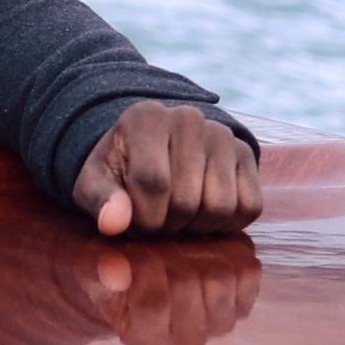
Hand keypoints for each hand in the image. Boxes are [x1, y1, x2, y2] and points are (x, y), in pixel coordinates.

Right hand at [69, 230, 260, 344]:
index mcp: (146, 344)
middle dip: (168, 253)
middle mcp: (187, 343)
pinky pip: (247, 272)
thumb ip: (96, 267)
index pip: (153, 302)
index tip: (132, 246)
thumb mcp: (90, 263)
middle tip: (154, 237)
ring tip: (176, 240)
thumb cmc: (110, 264)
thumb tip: (115, 271)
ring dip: (198, 249)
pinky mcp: (244, 302)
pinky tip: (202, 244)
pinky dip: (227, 249)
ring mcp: (219, 324)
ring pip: (220, 279)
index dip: (143, 265)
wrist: (143, 265)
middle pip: (188, 286)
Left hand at [70, 103, 259, 237]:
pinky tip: (202, 212)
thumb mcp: (95, 183)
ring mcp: (222, 135)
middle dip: (167, 225)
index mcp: (146, 118)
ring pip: (220, 207)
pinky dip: (226, 224)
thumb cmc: (119, 171)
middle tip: (155, 218)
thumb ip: (100, 201)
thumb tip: (112, 224)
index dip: (144, 218)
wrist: (153, 153)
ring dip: (196, 226)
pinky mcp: (247, 154)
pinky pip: (249, 207)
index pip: (153, 182)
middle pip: (186, 200)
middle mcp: (189, 119)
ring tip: (176, 214)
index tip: (133, 222)